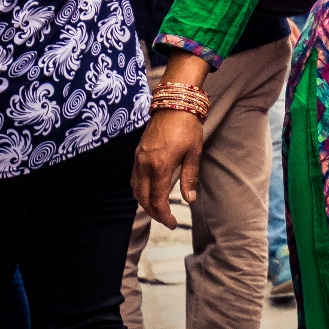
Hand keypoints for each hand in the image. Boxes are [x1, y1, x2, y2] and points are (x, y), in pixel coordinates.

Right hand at [133, 110, 204, 227]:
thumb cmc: (187, 127)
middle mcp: (145, 164)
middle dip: (154, 213)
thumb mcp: (193, 153)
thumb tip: (189, 199)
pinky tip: (150, 193)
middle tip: (166, 220)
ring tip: (159, 209)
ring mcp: (138, 159)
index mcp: (160, 166)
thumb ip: (189, 178)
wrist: (174, 104)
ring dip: (145, 203)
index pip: (157, 200)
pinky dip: (140, 190)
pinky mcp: (137, 154)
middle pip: (143, 199)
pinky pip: (134, 179)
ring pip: (136, 190)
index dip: (163, 215)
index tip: (172, 223)